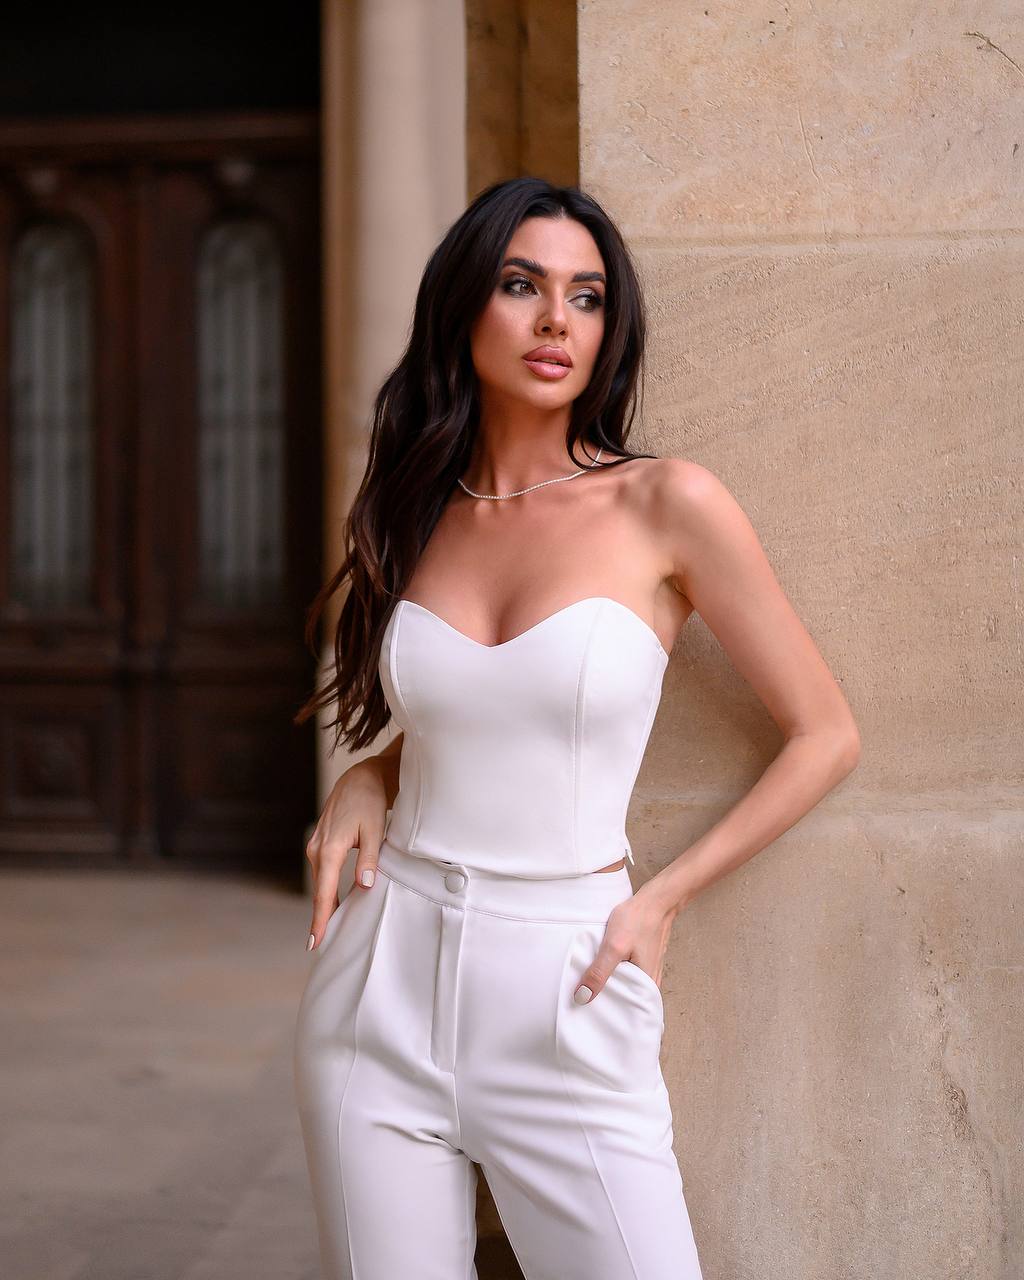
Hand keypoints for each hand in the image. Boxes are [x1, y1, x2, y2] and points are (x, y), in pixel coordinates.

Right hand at [304, 760, 387, 950]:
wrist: (361, 778)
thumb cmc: (370, 801)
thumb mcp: (374, 829)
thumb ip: (368, 858)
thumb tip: (364, 884)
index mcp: (330, 849)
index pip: (324, 893)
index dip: (320, 919)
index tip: (314, 942)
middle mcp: (317, 850)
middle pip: (320, 892)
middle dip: (321, 918)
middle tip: (322, 945)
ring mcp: (316, 846)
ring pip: (321, 882)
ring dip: (325, 904)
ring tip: (329, 929)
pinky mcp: (321, 843)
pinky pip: (323, 873)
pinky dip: (327, 889)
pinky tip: (334, 901)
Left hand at [572, 883, 677, 1003]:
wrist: (656, 900)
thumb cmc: (639, 920)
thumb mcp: (613, 947)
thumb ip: (599, 973)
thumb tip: (582, 998)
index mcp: (646, 987)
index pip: (623, 1011)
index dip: (604, 1012)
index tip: (585, 1012)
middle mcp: (650, 983)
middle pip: (623, 999)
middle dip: (604, 999)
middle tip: (582, 999)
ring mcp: (648, 971)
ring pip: (623, 985)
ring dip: (608, 984)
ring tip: (589, 984)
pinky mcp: (643, 961)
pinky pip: (626, 974)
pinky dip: (613, 972)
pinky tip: (602, 966)